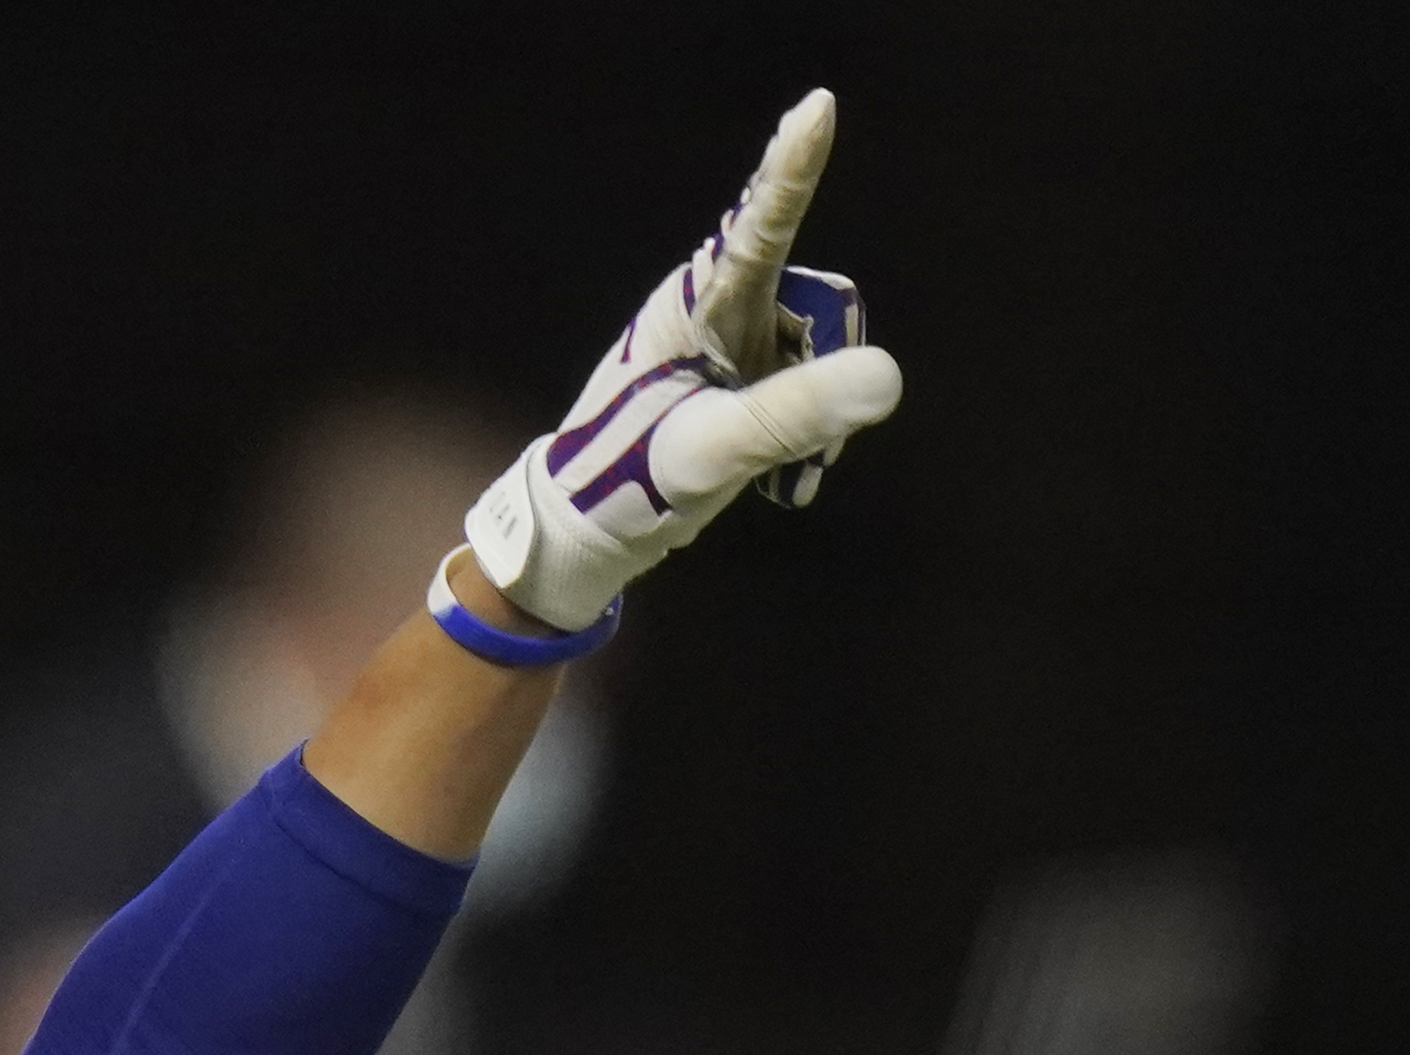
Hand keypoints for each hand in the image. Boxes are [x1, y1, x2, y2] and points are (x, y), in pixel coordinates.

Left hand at [463, 89, 907, 631]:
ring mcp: (731, 335)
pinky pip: (809, 376)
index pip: (758, 226)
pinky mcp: (741, 366)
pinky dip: (806, 420)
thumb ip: (796, 413)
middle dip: (824, 367)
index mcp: (694, 307)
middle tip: (782, 438)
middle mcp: (714, 305)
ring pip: (821, 345)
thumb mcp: (715, 452)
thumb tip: (885, 376)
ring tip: (765, 456)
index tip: (816, 107)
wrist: (590, 527)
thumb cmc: (629, 483)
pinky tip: (774, 460)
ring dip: (814, 404)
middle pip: (819, 304)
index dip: (792, 166)